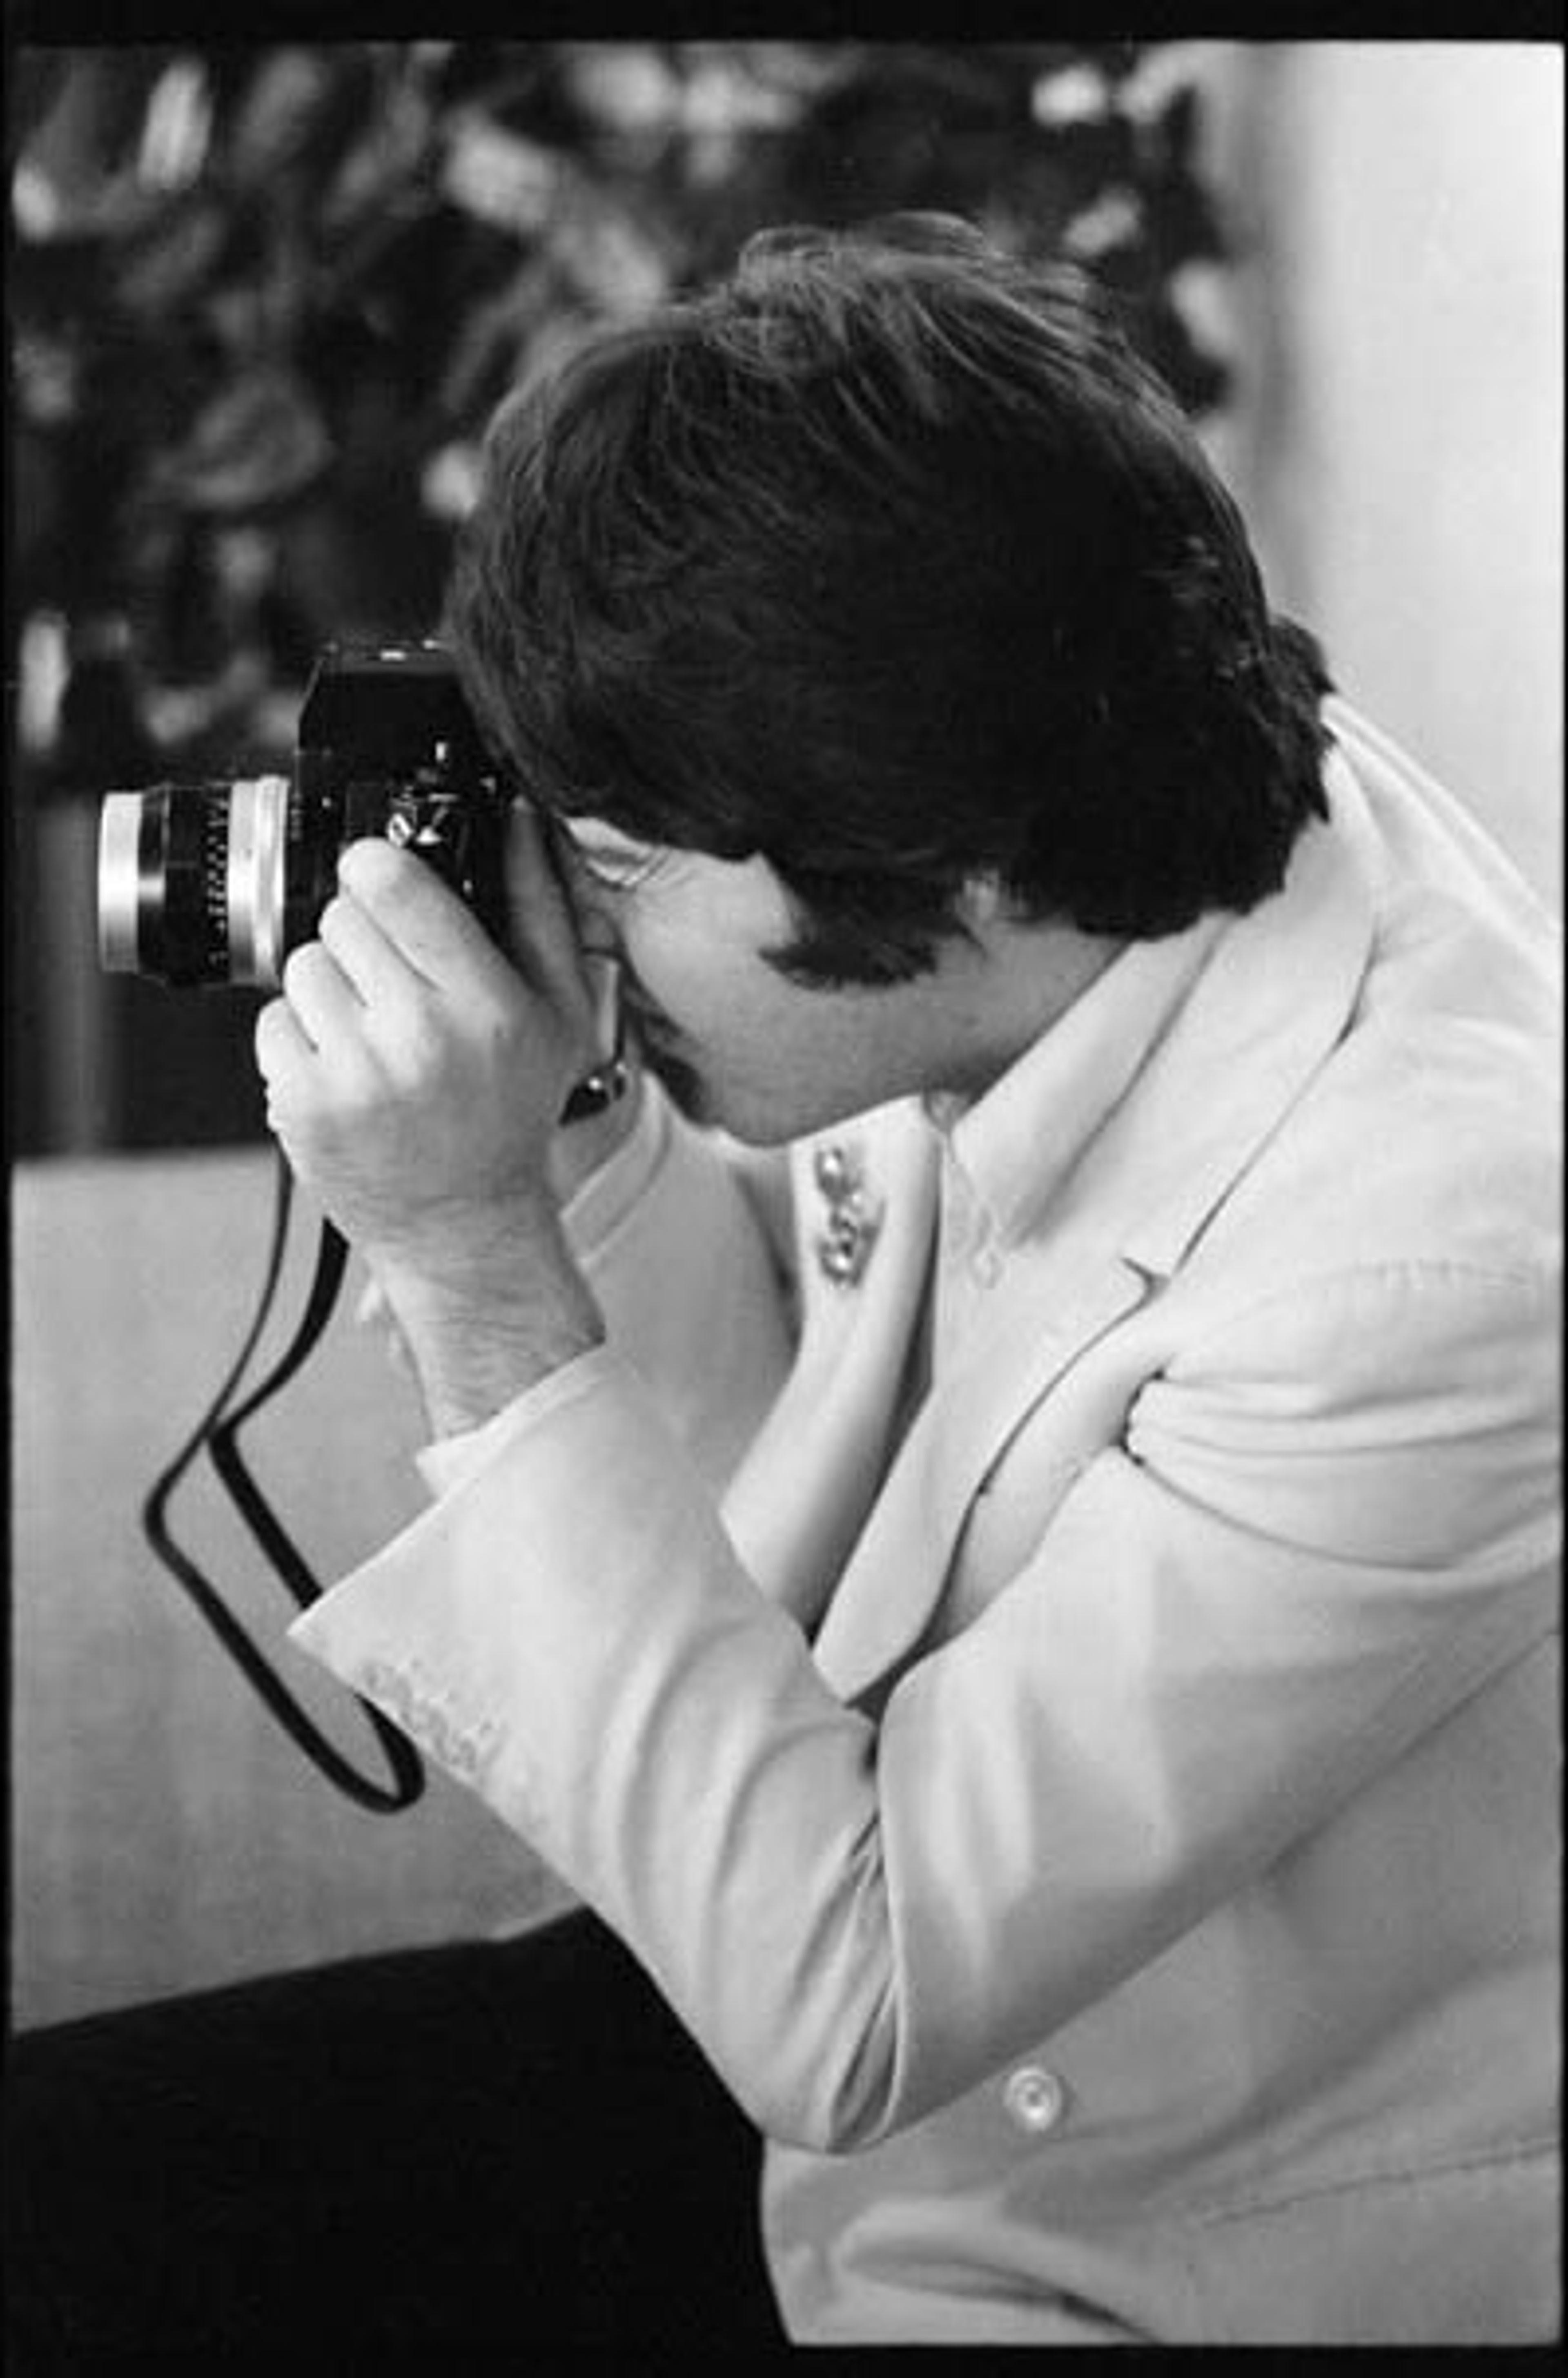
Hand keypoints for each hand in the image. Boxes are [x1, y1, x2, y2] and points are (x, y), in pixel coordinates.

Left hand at [254, 805, 607, 1427]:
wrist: (464, 1226)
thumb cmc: (511, 1115)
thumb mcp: (559, 1012)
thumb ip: (540, 907)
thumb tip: (514, 815)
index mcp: (486, 1004)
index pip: (392, 885)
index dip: (377, 869)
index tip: (381, 883)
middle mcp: (419, 1037)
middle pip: (341, 918)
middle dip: (362, 939)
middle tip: (394, 988)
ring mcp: (355, 1075)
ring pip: (302, 968)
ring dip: (330, 991)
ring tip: (373, 1037)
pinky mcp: (304, 1106)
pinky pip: (274, 1024)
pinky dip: (300, 1041)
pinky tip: (346, 1072)